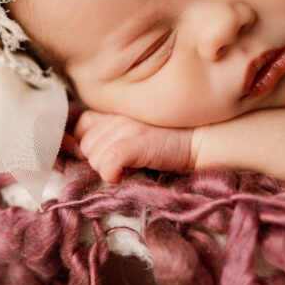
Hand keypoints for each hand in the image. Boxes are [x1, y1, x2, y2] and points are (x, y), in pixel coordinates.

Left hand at [73, 111, 194, 182]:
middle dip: (100, 159)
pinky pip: (107, 164)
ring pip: (94, 158)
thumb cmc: (172, 136)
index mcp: (116, 109)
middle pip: (86, 145)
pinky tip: (126, 175)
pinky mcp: (134, 144)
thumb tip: (90, 151)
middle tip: (123, 163)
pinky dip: (112, 175)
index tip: (106, 153)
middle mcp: (117, 115)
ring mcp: (124, 129)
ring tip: (130, 166)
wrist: (201, 137)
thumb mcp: (138, 126)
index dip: (90, 142)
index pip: (82, 124)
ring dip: (108, 168)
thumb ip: (115, 130)